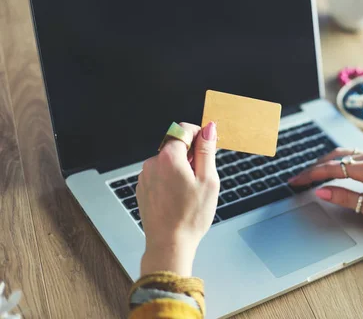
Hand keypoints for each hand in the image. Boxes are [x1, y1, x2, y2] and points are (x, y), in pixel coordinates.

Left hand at [137, 122, 219, 276]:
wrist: (170, 244)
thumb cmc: (191, 216)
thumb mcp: (208, 179)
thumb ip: (207, 150)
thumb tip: (208, 129)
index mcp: (168, 158)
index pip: (183, 129)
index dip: (199, 134)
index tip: (208, 145)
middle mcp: (152, 163)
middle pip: (175, 146)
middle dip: (190, 155)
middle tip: (202, 176)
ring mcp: (145, 177)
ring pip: (167, 161)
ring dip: (180, 168)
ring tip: (190, 191)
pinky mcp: (143, 189)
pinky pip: (159, 175)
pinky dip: (170, 180)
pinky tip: (179, 198)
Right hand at [289, 148, 362, 224]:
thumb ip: (346, 198)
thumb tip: (323, 192)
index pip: (330, 169)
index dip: (309, 175)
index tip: (295, 181)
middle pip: (332, 158)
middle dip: (312, 168)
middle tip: (299, 179)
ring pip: (341, 153)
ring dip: (324, 161)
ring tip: (312, 173)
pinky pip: (351, 154)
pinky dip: (336, 159)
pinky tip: (333, 166)